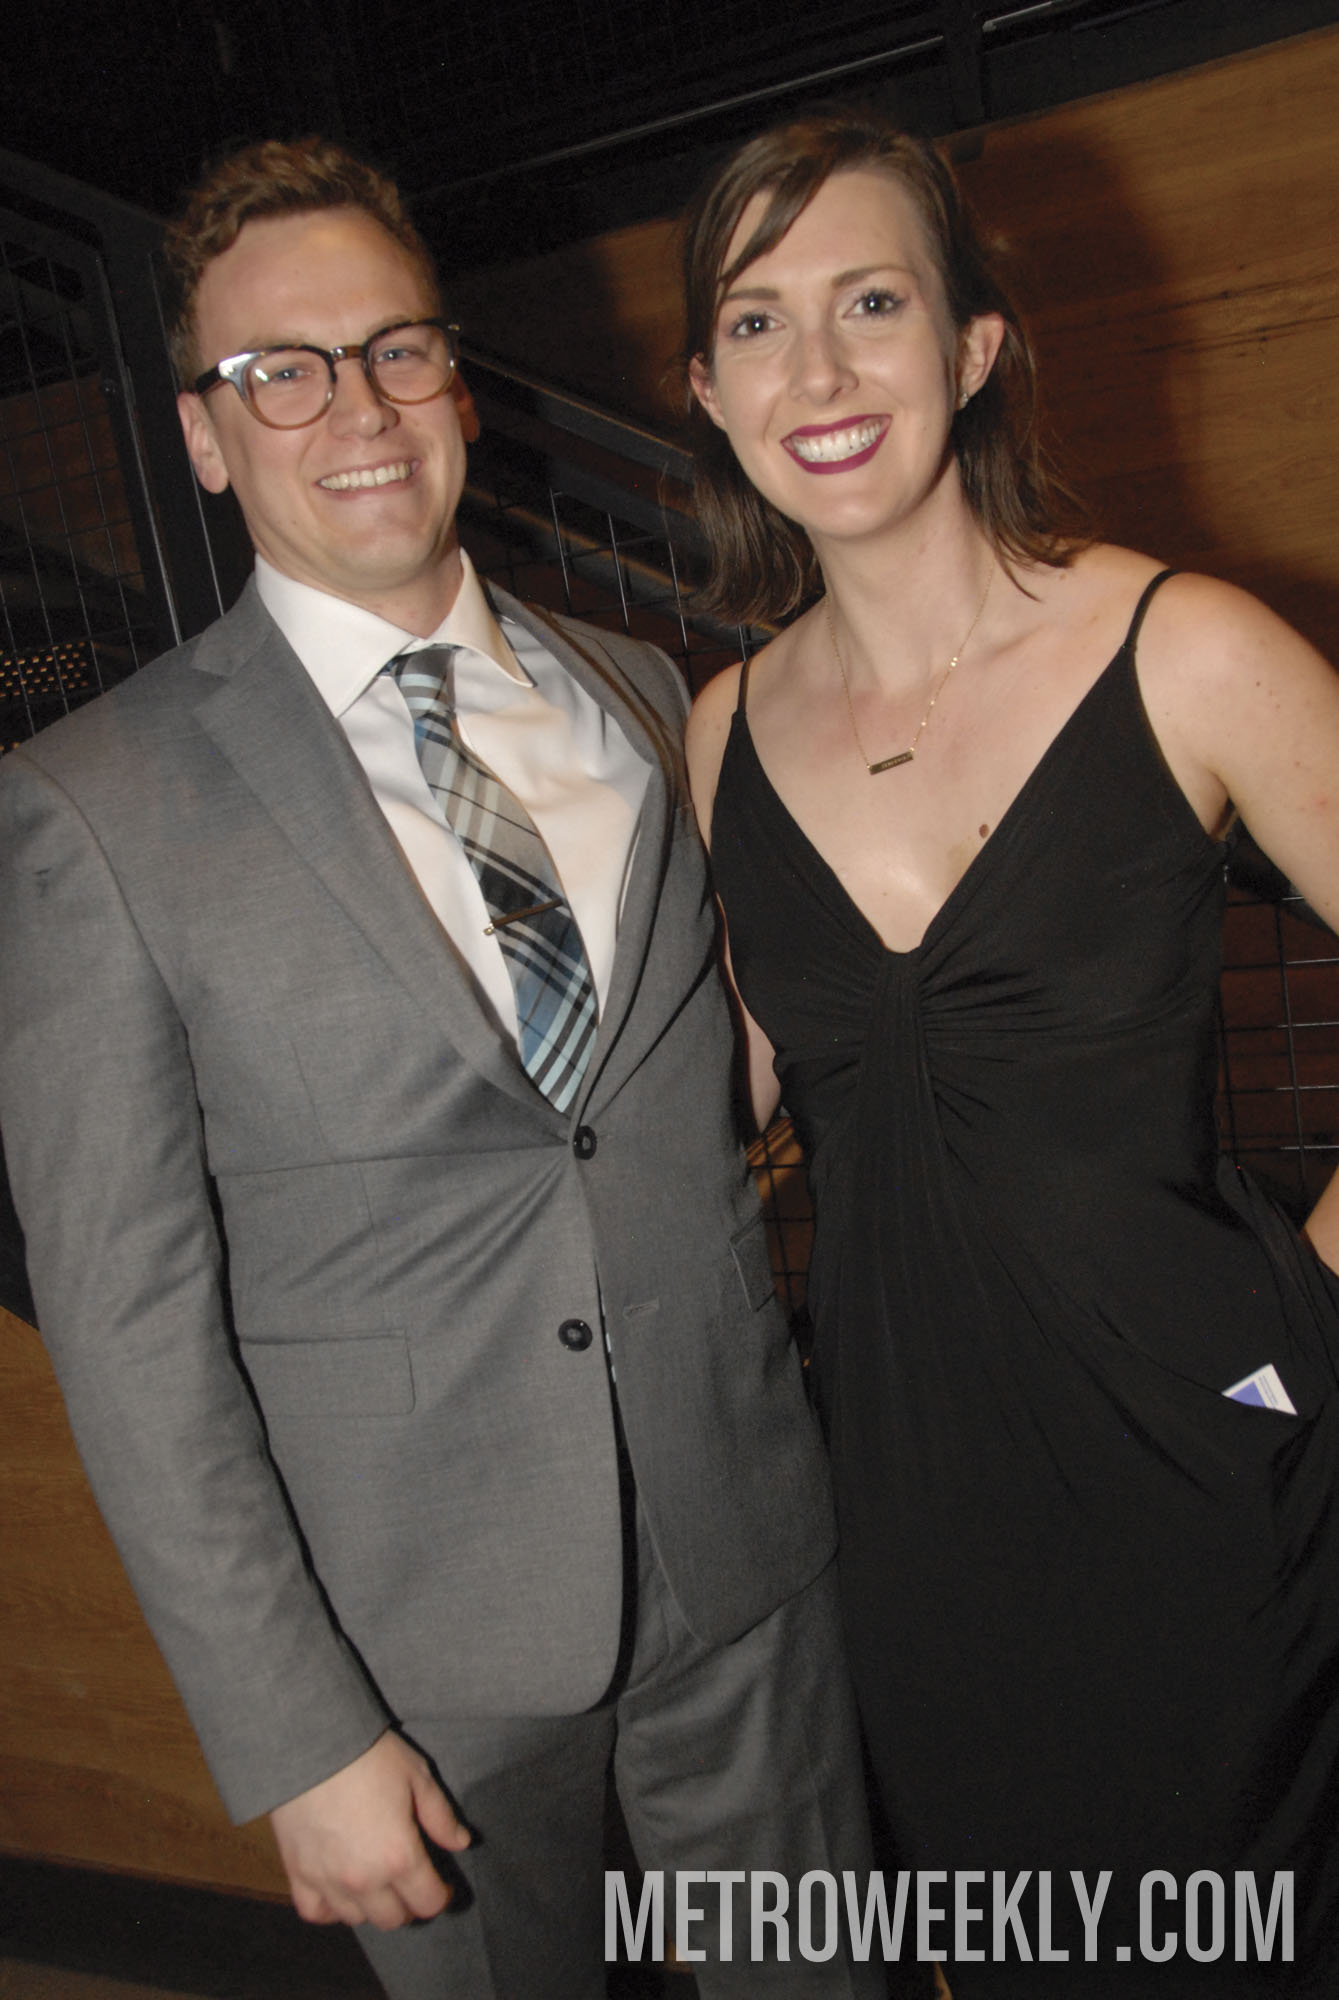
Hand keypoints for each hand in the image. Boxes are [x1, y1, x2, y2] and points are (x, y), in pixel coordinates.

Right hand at [269, 1730, 469, 1929]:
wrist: (314, 1744)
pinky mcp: (299, 1874)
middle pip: (393, 1919)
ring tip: (376, 1884)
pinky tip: (339, 1891)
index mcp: (400, 1857)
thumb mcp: (418, 1777)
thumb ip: (441, 1816)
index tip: (441, 1885)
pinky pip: (316, 1912)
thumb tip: (461, 1842)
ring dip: (371, 1907)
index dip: (440, 1896)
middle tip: (409, 1883)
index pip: (427, 1903)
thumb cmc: (370, 1757)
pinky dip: (330, 1909)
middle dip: (408, 1905)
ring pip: (357, 1919)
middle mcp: (365, 1880)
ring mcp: (329, 1881)